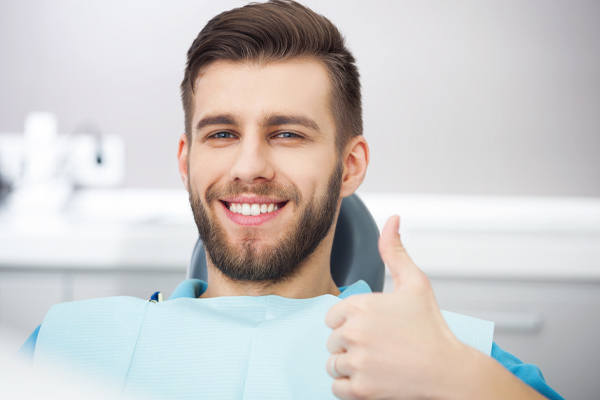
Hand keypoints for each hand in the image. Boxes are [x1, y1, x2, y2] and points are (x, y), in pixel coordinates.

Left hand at [325, 215, 465, 399]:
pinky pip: (337, 387)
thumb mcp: (415, 283)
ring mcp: (356, 361)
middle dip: (351, 344)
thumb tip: (392, 219)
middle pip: (333, 340)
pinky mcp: (359, 389)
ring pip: (333, 364)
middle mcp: (353, 332)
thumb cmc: (431, 328)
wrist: (449, 370)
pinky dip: (351, 386)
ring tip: (378, 362)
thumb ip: (395, 251)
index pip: (333, 317)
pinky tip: (373, 378)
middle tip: (381, 346)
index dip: (352, 323)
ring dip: (350, 365)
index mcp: (359, 305)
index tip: (375, 328)